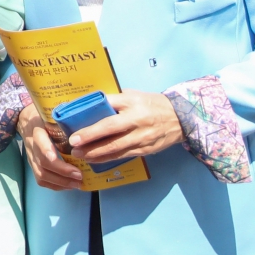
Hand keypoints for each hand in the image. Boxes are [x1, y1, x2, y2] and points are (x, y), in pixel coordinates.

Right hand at [17, 104, 82, 190]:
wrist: (25, 121)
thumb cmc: (44, 117)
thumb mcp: (51, 114)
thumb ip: (65, 120)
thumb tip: (86, 125)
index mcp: (37, 130)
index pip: (40, 142)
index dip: (48, 151)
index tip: (63, 158)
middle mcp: (32, 146)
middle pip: (43, 163)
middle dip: (62, 172)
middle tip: (80, 175)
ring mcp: (31, 157)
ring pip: (41, 174)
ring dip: (60, 182)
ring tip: (77, 184)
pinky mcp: (32, 165)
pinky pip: (41, 180)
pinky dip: (55, 185)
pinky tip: (68, 186)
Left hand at [68, 90, 182, 162]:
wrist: (181, 119)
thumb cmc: (152, 104)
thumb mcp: (133, 95)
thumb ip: (114, 100)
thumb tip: (89, 105)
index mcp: (132, 102)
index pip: (108, 105)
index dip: (91, 114)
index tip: (75, 121)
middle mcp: (136, 119)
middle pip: (110, 129)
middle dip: (90, 137)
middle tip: (73, 143)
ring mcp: (141, 137)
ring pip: (115, 147)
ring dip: (95, 153)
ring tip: (80, 155)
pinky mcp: (145, 149)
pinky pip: (123, 155)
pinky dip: (108, 159)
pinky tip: (95, 160)